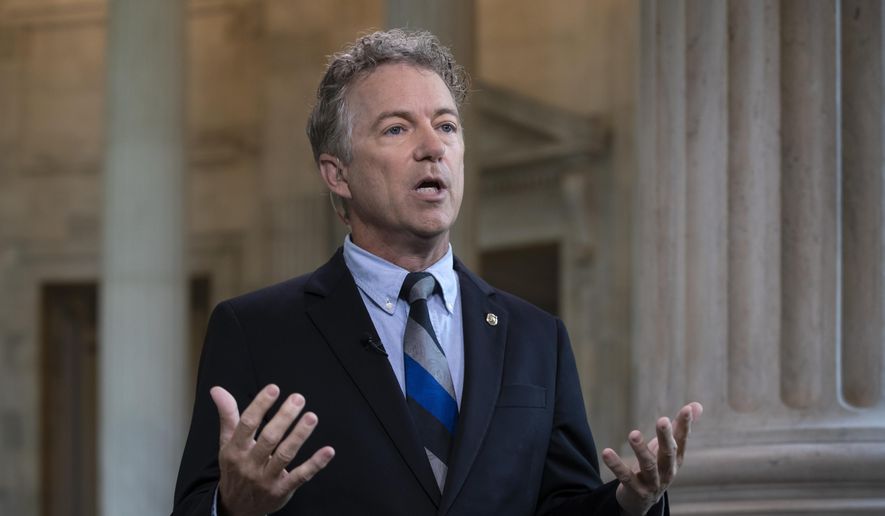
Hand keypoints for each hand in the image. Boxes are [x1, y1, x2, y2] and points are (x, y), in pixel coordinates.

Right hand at [211, 384, 334, 515]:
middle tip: (298, 398)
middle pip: (269, 438)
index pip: (247, 424)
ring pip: (285, 455)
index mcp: (236, 450)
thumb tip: (217, 390)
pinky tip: (328, 451)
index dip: (260, 405)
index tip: (274, 389)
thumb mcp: (227, 443)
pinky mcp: (281, 490)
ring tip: (311, 417)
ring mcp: (266, 479)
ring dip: (299, 435)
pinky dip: (315, 464)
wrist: (236, 507)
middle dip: (284, 417)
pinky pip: (300, 476)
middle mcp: (250, 464)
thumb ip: (228, 415)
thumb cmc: (235, 468)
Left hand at [601, 402, 702, 515]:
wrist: (642, 500)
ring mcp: (652, 483)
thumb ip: (680, 428)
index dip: (685, 426)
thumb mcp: (669, 448)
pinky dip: (616, 465)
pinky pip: (625, 477)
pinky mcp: (635, 490)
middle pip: (668, 453)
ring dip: (641, 450)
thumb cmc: (658, 467)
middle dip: (666, 437)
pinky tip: (606, 452)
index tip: (687, 410)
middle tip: (663, 420)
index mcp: (675, 459)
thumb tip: (696, 405)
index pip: (682, 441)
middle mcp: (667, 471)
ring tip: (633, 434)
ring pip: (648, 466)